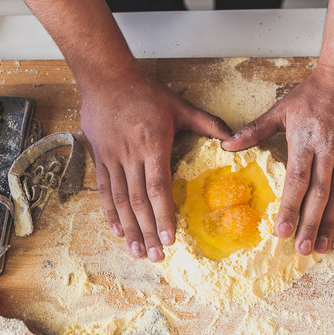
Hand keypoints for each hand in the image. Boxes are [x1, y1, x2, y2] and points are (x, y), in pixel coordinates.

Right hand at [81, 68, 231, 261]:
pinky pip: (105, 191)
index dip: (163, 215)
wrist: (105, 78)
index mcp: (153, 145)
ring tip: (138, 251)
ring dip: (129, 228)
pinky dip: (110, 213)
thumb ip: (208, 124)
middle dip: (148, 231)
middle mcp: (131, 155)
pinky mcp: (100, 158)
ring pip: (120, 201)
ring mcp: (112, 158)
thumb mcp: (179, 106)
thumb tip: (233, 139)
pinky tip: (117, 231)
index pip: (158, 187)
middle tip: (156, 256)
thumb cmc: (145, 92)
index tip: (170, 237)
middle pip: (139, 201)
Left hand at [221, 64, 333, 254]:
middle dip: (309, 223)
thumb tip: (226, 145)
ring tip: (320, 247)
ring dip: (328, 223)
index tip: (281, 231)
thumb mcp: (281, 109)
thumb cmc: (313, 93)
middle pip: (318, 193)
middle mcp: (328, 149)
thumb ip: (254, 131)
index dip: (289, 207)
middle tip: (301, 250)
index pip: (296, 180)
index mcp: (305, 140)